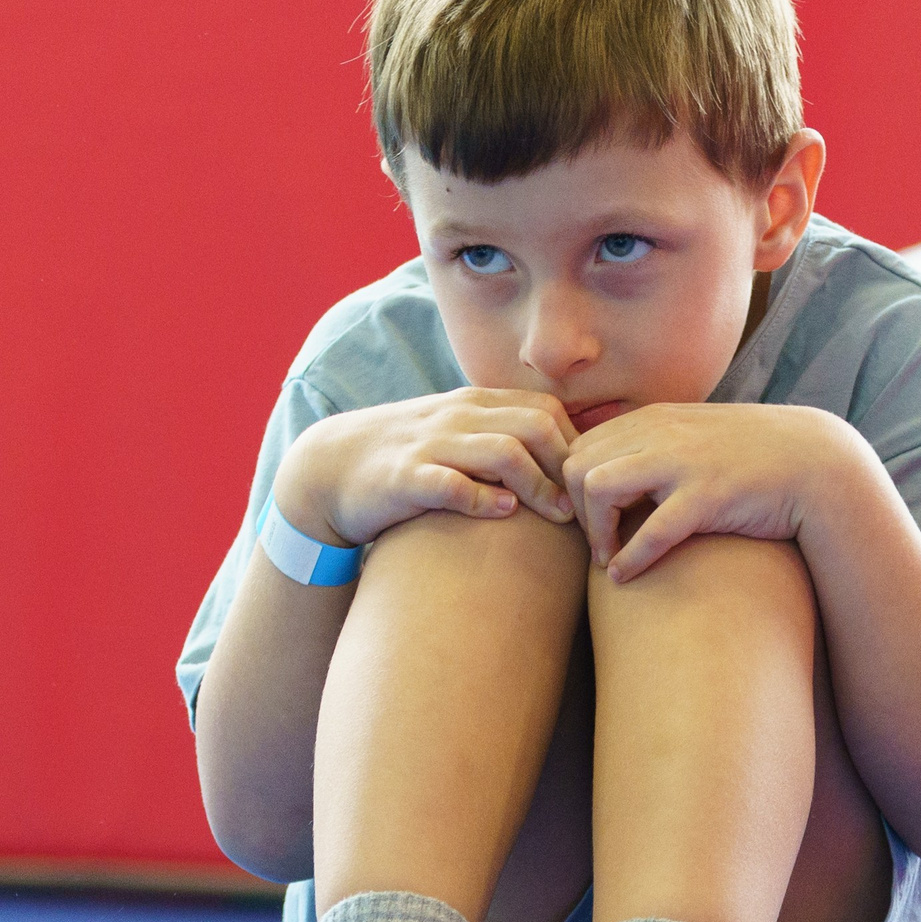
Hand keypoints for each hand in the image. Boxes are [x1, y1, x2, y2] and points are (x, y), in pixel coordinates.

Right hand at [275, 388, 577, 546]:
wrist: (329, 467)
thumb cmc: (409, 458)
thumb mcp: (458, 436)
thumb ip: (504, 439)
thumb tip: (565, 462)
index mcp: (476, 406)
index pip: (546, 411)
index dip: (578, 447)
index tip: (591, 486)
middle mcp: (457, 418)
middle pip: (535, 425)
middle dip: (568, 467)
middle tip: (586, 508)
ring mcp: (430, 445)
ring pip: (502, 450)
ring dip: (539, 484)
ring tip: (558, 516)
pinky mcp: (403, 479)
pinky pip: (450, 483)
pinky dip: (482, 497)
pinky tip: (504, 513)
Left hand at [560, 402, 859, 580]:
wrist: (818, 465)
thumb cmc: (754, 460)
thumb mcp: (696, 439)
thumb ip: (655, 447)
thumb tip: (615, 471)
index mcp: (654, 419)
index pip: (579, 446)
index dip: (572, 489)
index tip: (589, 521)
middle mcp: (662, 433)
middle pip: (576, 465)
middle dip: (576, 511)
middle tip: (597, 543)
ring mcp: (684, 462)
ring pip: (598, 487)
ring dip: (595, 530)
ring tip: (609, 558)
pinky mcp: (709, 496)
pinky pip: (651, 530)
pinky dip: (629, 558)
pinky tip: (626, 577)